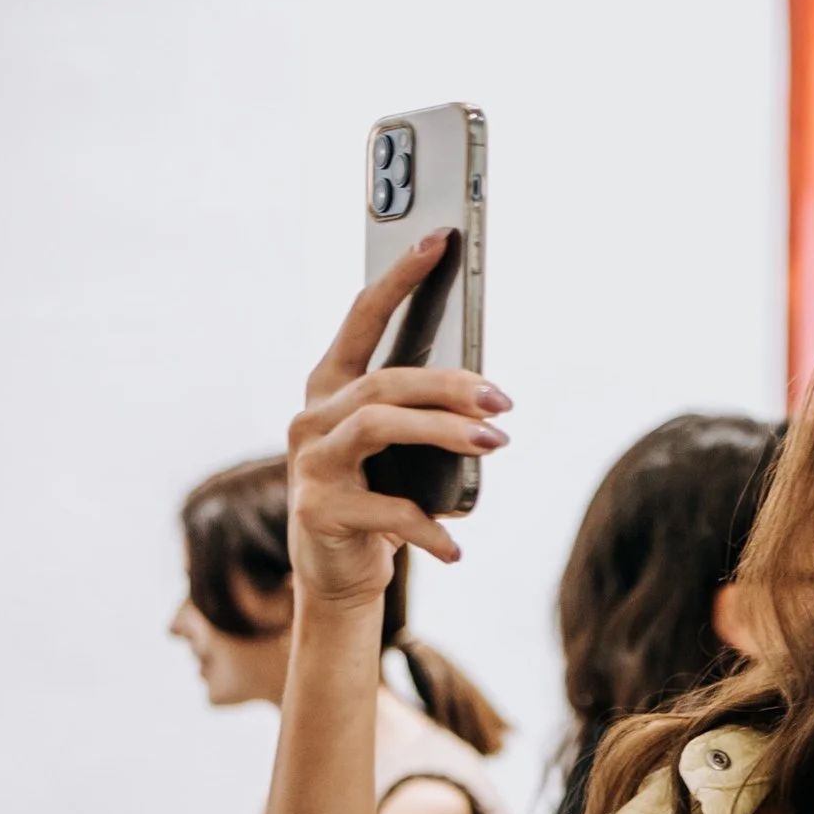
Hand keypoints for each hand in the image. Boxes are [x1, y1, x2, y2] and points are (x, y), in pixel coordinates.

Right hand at [287, 234, 511, 607]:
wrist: (338, 573)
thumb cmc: (378, 496)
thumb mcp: (399, 449)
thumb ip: (422, 413)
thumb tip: (488, 394)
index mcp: (331, 387)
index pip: (363, 318)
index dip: (399, 278)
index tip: (438, 239)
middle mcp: (312, 417)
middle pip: (384, 380)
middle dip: (449, 383)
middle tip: (503, 399)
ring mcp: (310, 464)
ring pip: (377, 425)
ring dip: (444, 432)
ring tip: (495, 444)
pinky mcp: (318, 511)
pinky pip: (386, 509)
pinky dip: (428, 526)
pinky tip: (456, 546)